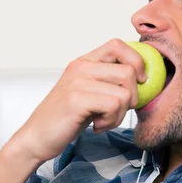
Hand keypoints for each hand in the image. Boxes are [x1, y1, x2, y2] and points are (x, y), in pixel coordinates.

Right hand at [8, 39, 145, 164]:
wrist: (37, 137)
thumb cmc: (66, 117)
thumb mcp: (90, 92)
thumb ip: (110, 82)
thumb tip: (144, 79)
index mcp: (84, 61)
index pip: (118, 44)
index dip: (136, 61)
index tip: (140, 81)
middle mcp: (81, 66)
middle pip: (129, 71)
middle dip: (133, 97)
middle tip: (117, 111)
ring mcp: (78, 81)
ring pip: (125, 92)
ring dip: (121, 114)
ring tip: (104, 120)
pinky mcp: (77, 99)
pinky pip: (114, 106)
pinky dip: (111, 121)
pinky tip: (97, 126)